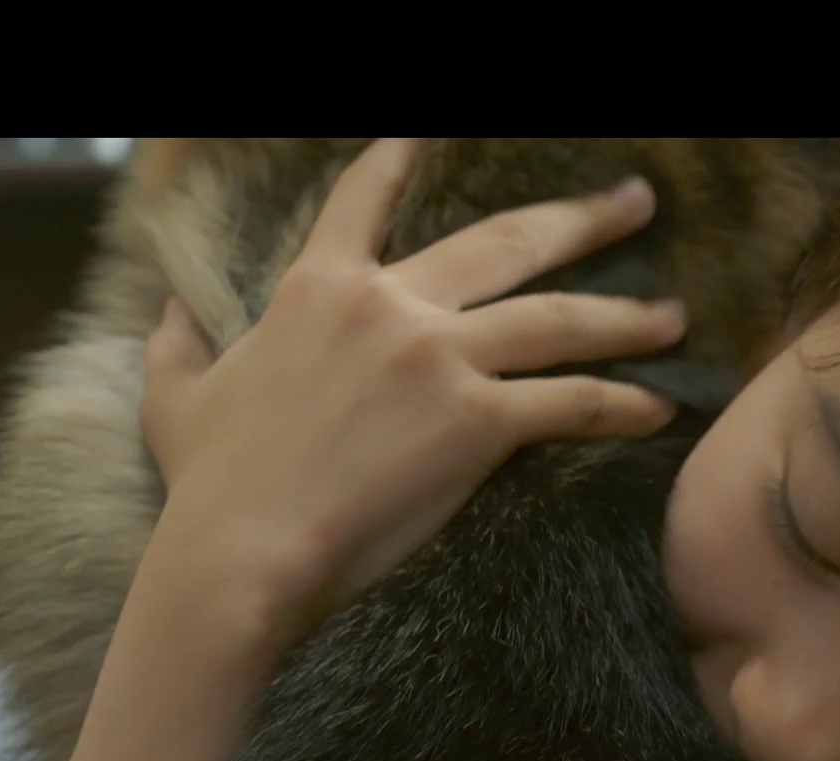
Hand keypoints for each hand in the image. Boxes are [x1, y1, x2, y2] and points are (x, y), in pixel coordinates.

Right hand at [136, 137, 685, 642]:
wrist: (241, 552)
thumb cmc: (210, 484)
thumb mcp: (176, 399)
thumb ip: (176, 343)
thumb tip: (164, 308)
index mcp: (318, 288)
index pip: (366, 198)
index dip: (401, 157)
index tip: (433, 129)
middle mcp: (390, 305)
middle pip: (507, 242)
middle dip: (581, 220)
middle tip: (635, 202)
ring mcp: (438, 358)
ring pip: (557, 319)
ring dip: (625, 315)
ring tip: (675, 315)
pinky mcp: (476, 421)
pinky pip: (569, 402)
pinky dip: (623, 404)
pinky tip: (660, 409)